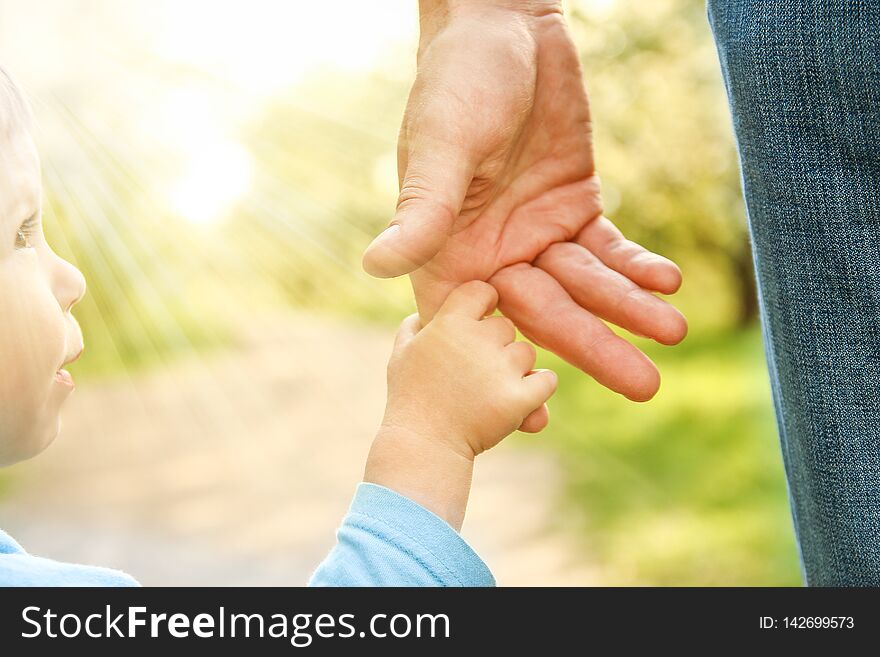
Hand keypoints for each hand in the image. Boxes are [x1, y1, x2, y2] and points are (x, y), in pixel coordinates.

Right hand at [362, 0, 685, 401]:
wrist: (504, 30)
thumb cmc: (457, 82)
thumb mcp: (440, 145)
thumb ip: (422, 209)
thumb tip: (375, 266)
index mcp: (450, 250)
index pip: (475, 325)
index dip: (502, 372)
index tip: (537, 420)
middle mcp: (493, 252)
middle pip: (546, 314)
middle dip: (594, 347)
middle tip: (645, 387)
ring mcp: (536, 231)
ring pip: (585, 285)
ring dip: (630, 309)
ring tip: (674, 334)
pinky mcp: (573, 204)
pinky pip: (607, 246)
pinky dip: (636, 264)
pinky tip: (666, 281)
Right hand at [365, 281, 556, 528]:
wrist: (423, 445)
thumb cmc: (409, 399)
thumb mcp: (400, 356)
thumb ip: (413, 328)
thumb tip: (422, 317)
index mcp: (449, 322)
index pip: (483, 291)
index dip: (483, 304)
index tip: (477, 322)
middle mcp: (478, 339)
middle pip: (506, 326)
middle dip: (496, 345)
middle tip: (477, 370)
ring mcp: (501, 369)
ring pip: (526, 353)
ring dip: (515, 368)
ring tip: (490, 390)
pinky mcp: (519, 398)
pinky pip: (546, 381)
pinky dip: (539, 388)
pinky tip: (524, 397)